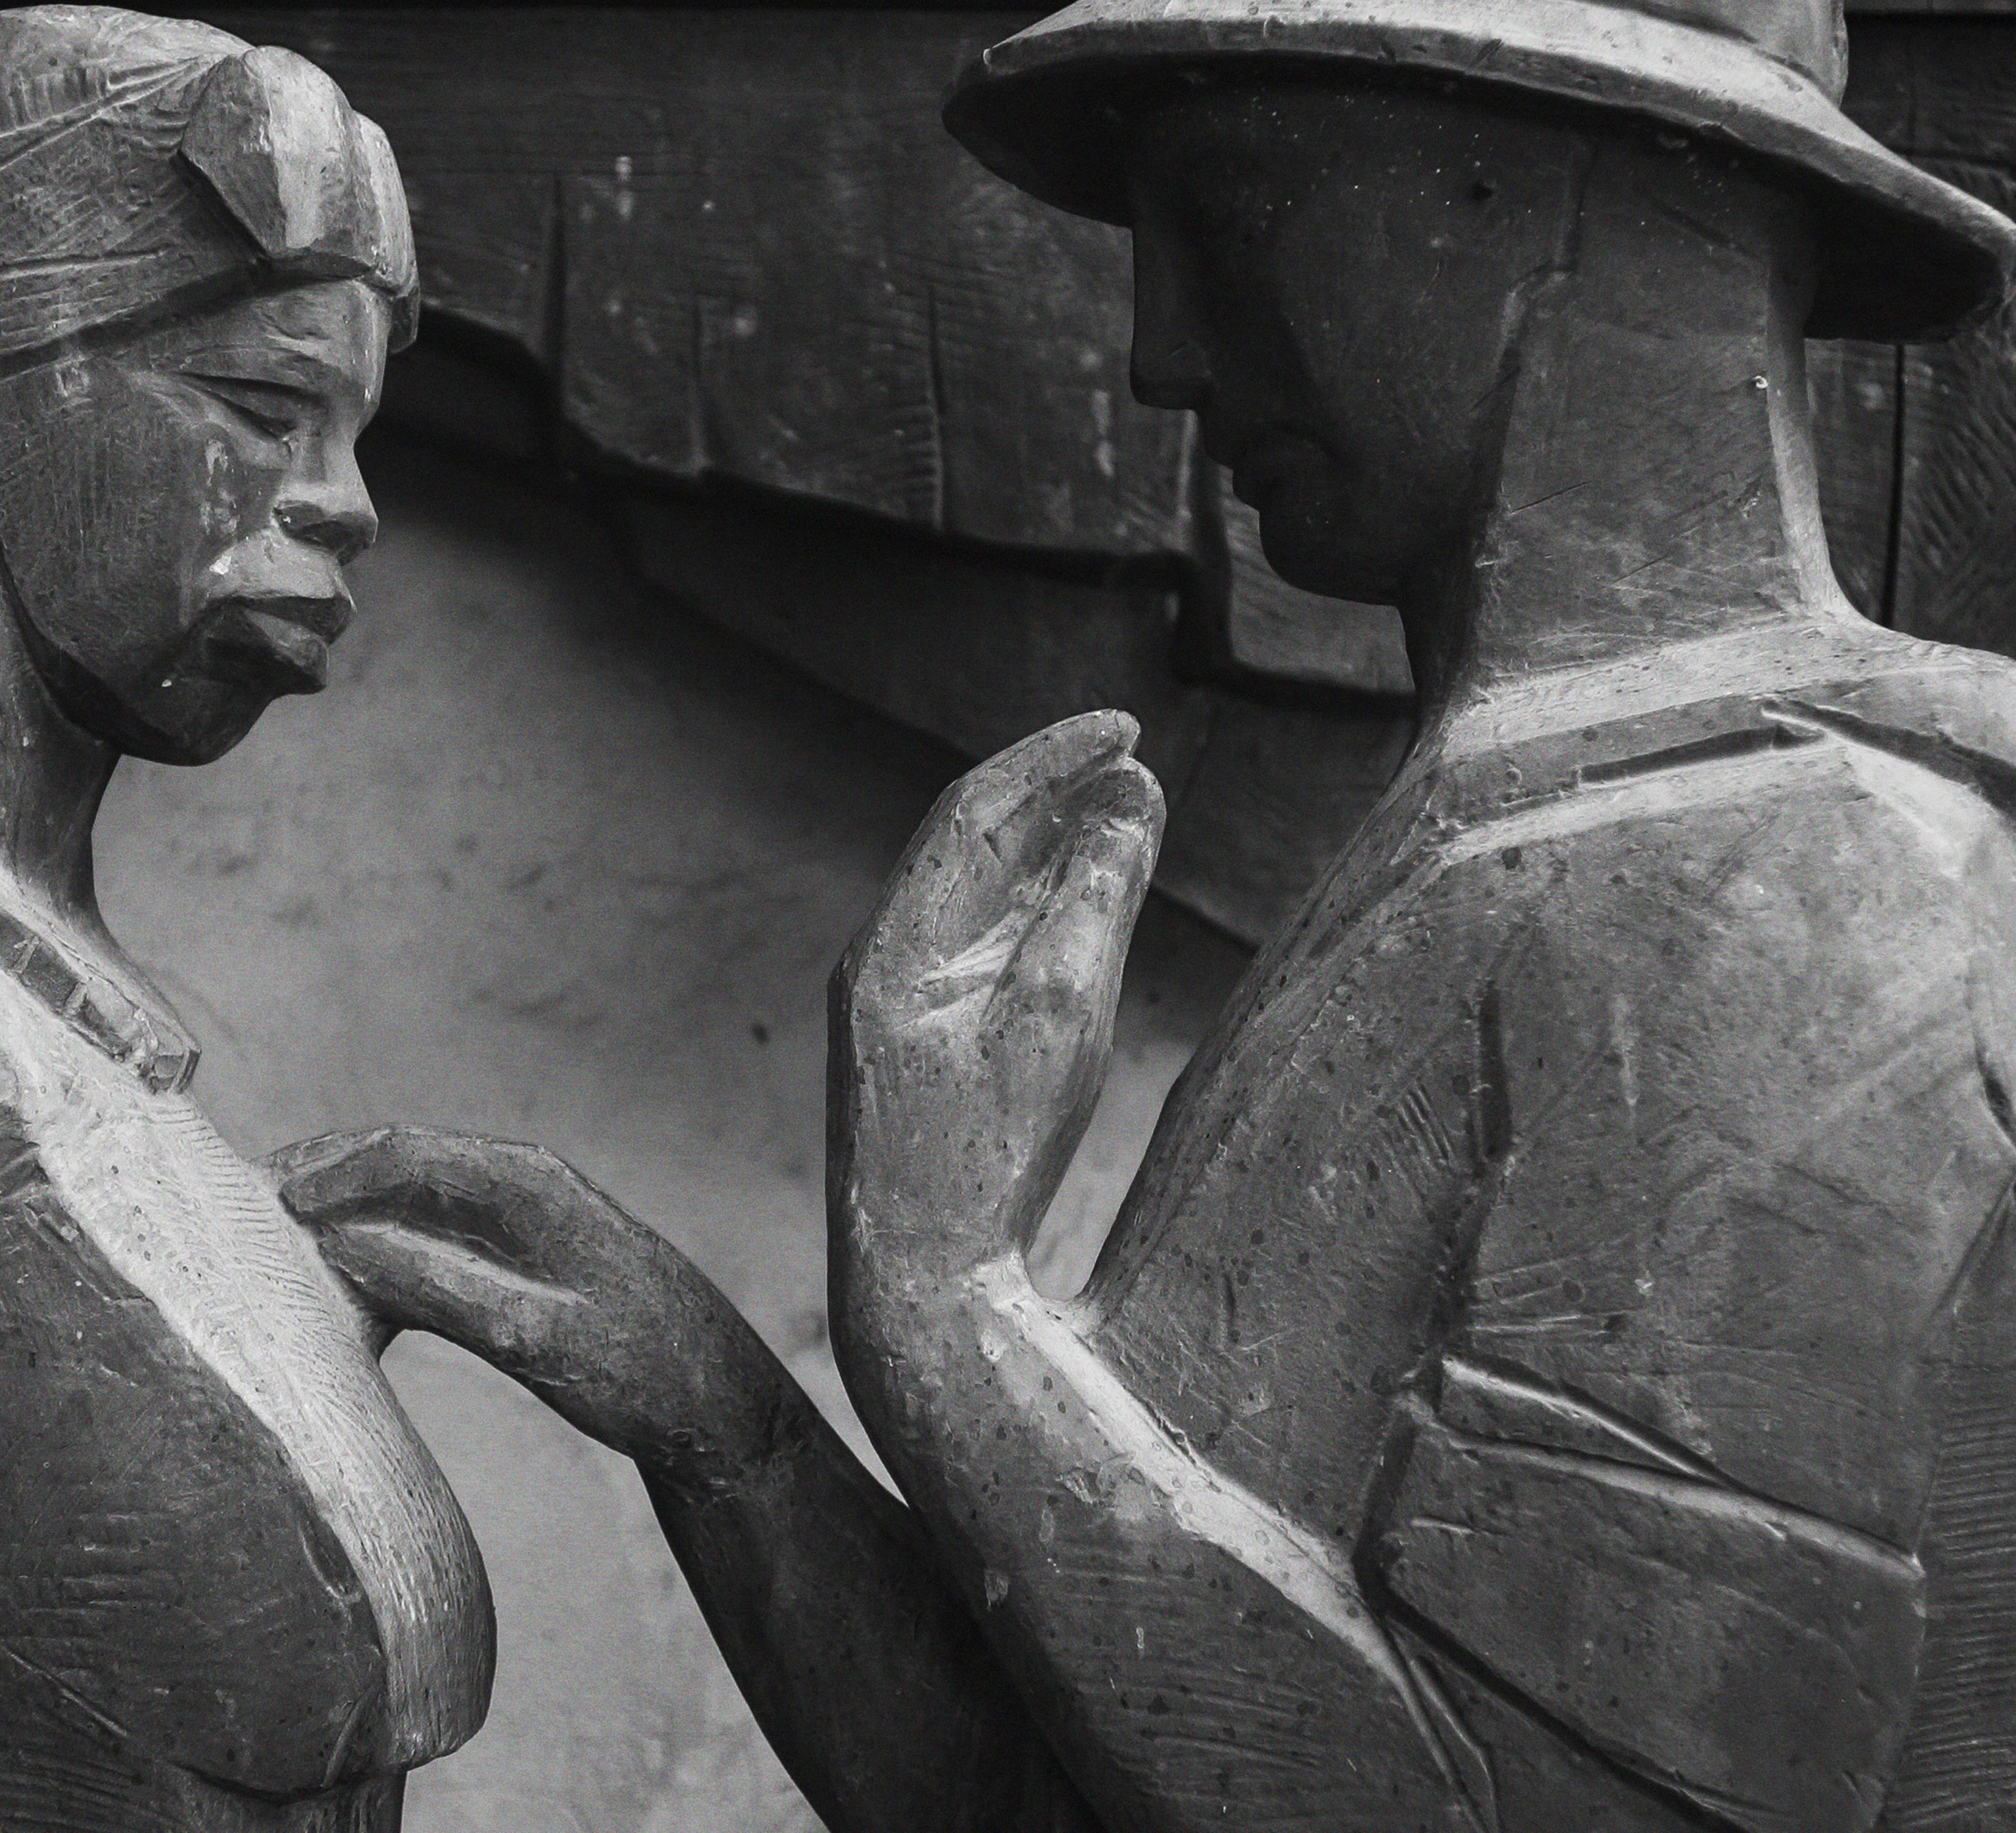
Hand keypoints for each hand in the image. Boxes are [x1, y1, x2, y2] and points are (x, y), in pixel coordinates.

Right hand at [278, 1127, 797, 1494]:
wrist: (719, 1407)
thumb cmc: (644, 1372)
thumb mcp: (536, 1339)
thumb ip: (442, 1288)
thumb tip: (345, 1243)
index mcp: (529, 1186)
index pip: (406, 1154)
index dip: (330, 1171)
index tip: (265, 1197)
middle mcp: (522, 1186)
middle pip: (400, 1164)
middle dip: (323, 1178)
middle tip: (246, 1207)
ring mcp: (520, 1221)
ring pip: (412, 1199)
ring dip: (345, 1211)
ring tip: (275, 1237)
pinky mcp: (519, 1259)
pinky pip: (433, 1235)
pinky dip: (379, 1244)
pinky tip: (340, 1274)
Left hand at [830, 710, 1163, 1282]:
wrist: (923, 1290)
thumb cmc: (986, 1162)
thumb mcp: (1057, 1018)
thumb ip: (1094, 902)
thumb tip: (1127, 801)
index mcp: (891, 948)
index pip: (973, 811)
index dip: (1052, 757)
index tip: (1126, 725)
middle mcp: (879, 969)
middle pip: (972, 849)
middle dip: (1056, 797)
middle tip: (1136, 763)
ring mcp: (895, 1014)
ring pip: (980, 903)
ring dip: (1052, 853)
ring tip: (1127, 812)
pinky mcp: (921, 1057)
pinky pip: (982, 956)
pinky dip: (1040, 917)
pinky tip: (1086, 907)